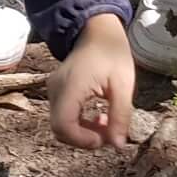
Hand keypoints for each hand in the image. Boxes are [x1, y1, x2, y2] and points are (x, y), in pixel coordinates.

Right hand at [49, 13, 134, 149]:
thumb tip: (118, 146)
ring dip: (83, 132)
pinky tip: (98, 116)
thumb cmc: (112, 53)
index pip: (63, 125)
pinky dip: (79, 123)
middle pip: (60, 129)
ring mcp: (53, 90)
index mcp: (70, 86)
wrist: (97, 30)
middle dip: (85, 138)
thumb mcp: (123, 85)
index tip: (104, 139)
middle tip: (109, 133)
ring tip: (107, 123)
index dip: (82, 140)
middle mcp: (55, 90)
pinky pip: (63, 115)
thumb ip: (120, 115)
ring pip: (61, 125)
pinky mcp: (57, 91)